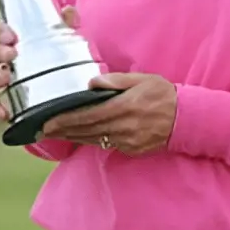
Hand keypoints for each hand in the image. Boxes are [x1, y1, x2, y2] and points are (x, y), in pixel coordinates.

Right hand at [0, 6, 77, 121]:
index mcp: (12, 40)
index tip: (11, 36)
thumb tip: (69, 11)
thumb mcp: (62, 39)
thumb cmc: (55, 55)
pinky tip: (4, 111)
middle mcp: (4, 59)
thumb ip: (65, 24)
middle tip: (12, 55)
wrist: (64, 85)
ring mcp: (4, 79)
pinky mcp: (7, 100)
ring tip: (5, 78)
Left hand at [41, 72, 176, 154]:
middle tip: (43, 130)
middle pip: (86, 130)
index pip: (88, 115)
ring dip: (73, 138)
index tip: (48, 122)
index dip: (66, 120)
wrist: (186, 118)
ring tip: (56, 134)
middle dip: (63, 130)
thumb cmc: (163, 94)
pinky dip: (91, 141)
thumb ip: (117, 81)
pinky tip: (80, 137)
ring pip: (94, 140)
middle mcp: (124, 127)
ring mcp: (127, 141)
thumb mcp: (142, 79)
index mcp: (124, 107)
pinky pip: (106, 145)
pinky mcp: (131, 149)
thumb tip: (92, 83)